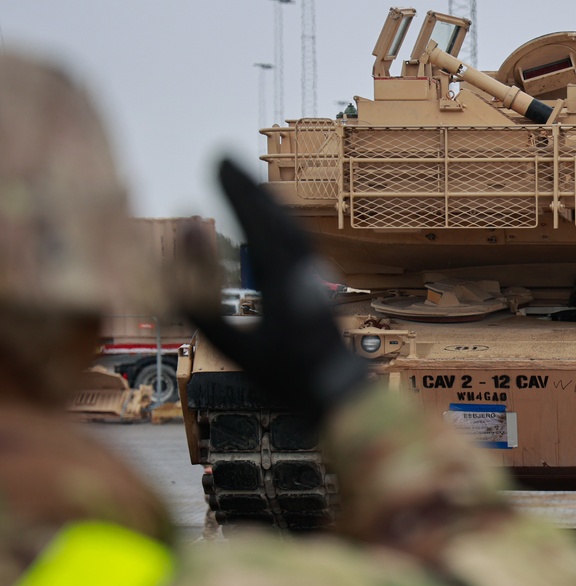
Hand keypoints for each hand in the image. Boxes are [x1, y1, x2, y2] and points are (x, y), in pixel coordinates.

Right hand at [187, 158, 368, 421]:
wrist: (333, 388)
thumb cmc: (280, 373)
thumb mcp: (232, 346)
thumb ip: (204, 304)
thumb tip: (193, 256)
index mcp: (283, 282)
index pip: (257, 225)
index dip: (236, 193)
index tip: (215, 164)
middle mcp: (304, 271)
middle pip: (275, 217)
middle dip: (248, 186)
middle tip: (222, 158)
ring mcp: (315, 275)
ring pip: (290, 225)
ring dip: (265, 199)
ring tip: (241, 178)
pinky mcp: (318, 281)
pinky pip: (297, 238)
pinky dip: (279, 218)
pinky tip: (269, 215)